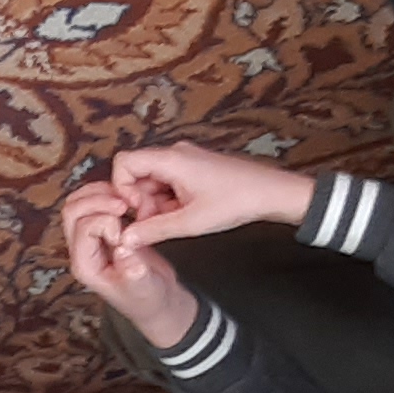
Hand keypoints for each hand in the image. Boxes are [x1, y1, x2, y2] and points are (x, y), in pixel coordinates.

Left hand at [59, 189, 200, 350]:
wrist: (157, 300)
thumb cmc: (149, 299)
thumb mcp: (145, 288)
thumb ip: (134, 271)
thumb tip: (123, 248)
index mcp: (86, 265)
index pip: (84, 228)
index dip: (107, 223)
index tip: (127, 235)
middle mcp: (82, 250)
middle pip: (73, 211)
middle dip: (98, 200)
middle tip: (125, 204)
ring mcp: (89, 239)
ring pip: (79, 203)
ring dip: (101, 193)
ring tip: (126, 200)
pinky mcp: (101, 230)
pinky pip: (93, 203)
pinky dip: (109, 194)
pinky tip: (129, 202)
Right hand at [83, 141, 313, 244]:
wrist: (272, 193)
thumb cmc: (237, 201)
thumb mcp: (191, 222)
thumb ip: (154, 230)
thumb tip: (126, 239)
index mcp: (171, 159)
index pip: (124, 163)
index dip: (122, 189)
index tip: (137, 210)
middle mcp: (175, 153)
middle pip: (136, 173)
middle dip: (140, 201)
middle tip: (155, 223)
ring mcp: (185, 159)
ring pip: (152, 180)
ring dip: (154, 203)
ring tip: (174, 221)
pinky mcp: (194, 167)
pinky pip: (167, 182)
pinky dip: (168, 200)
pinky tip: (184, 215)